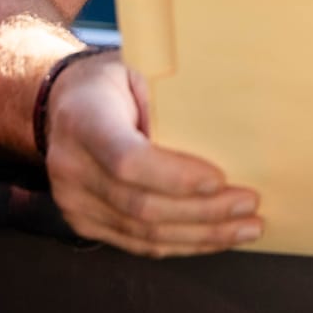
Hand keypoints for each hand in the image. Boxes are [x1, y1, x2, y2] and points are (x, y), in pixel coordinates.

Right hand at [41, 51, 262, 256]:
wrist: (63, 103)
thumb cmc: (111, 82)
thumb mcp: (138, 69)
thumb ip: (168, 98)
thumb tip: (220, 135)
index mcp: (83, 120)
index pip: (128, 160)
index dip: (176, 176)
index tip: (220, 179)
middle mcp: (71, 166)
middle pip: (141, 205)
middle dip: (203, 211)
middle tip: (248, 204)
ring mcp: (73, 201)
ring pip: (143, 233)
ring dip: (200, 235)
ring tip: (245, 227)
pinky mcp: (84, 222)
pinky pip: (137, 243)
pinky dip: (181, 243)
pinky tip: (213, 237)